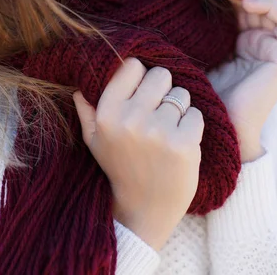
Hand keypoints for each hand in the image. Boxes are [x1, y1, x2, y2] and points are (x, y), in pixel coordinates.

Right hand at [73, 59, 203, 249]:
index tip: (142, 93)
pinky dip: (192, 126)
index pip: (133, 66)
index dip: (141, 77)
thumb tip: (79, 87)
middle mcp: (131, 119)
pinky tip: (180, 142)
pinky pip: (196, 115)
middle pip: (161, 75)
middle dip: (163, 90)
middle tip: (158, 112)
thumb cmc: (120, 169)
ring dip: (179, 109)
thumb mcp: (95, 141)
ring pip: (182, 94)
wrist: (144, 210)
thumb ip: (87, 111)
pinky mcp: (184, 144)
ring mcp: (158, 131)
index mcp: (107, 113)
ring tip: (168, 130)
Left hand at [206, 0, 276, 161]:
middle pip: (253, 2)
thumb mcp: (201, 55)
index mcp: (242, 43)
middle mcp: (260, 43)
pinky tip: (244, 2)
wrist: (216, 125)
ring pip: (269, 6)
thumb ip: (202, 32)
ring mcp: (273, 48)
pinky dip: (266, 5)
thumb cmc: (203, 94)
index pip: (239, 7)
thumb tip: (183, 2)